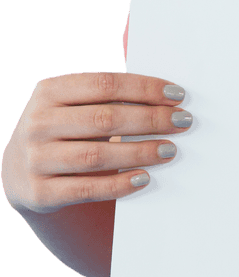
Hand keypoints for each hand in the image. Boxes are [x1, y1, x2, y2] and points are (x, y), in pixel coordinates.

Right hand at [1, 72, 192, 215]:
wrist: (18, 171)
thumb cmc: (62, 129)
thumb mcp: (71, 104)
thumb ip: (106, 96)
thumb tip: (166, 96)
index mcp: (49, 91)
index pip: (105, 85)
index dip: (145, 89)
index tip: (177, 95)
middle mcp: (38, 123)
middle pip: (106, 118)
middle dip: (151, 119)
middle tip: (183, 122)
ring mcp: (35, 158)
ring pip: (98, 155)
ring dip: (140, 152)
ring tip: (170, 150)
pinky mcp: (39, 192)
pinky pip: (86, 189)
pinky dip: (118, 184)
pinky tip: (144, 178)